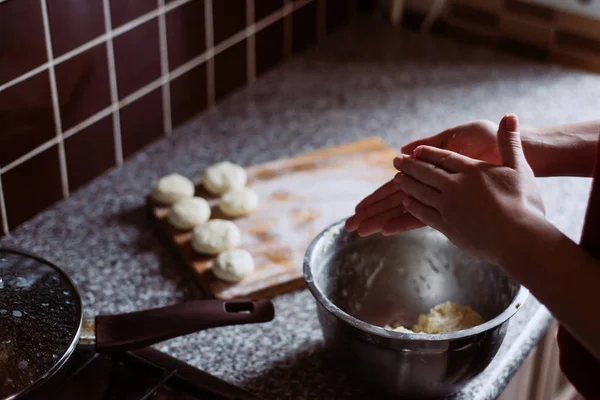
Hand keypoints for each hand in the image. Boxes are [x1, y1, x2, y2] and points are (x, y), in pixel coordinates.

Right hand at [345, 120, 500, 235]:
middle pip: (393, 203)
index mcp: (428, 172)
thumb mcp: (457, 135)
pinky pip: (421, 215)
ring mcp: (440, 197)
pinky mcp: (451, 204)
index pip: (394, 188)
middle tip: (349, 227)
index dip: (375, 198)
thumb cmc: (486, 141)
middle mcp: (431, 187)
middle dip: (371, 214)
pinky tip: (386, 230)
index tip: (357, 209)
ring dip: (381, 221)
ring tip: (361, 232)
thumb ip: (432, 143)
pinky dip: (402, 222)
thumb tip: (404, 151)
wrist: (517, 153)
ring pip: (403, 211)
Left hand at [392, 114, 544, 263]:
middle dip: (410, 166)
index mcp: (472, 171)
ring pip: (421, 192)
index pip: (444, 157)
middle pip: (426, 173)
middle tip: (396, 161)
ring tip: (395, 180)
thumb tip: (510, 115)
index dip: (428, 153)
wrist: (520, 240)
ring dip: (407, 185)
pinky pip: (424, 214)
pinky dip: (413, 207)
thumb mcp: (520, 168)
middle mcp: (455, 187)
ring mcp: (449, 208)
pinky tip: (407, 203)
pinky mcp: (447, 227)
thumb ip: (510, 142)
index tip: (415, 150)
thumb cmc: (525, 204)